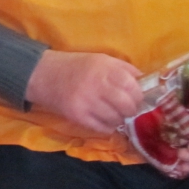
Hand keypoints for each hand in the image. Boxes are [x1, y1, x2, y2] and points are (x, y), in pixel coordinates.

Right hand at [24, 50, 142, 134]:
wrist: (43, 75)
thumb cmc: (76, 67)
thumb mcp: (100, 59)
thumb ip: (123, 68)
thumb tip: (145, 82)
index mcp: (104, 67)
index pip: (132, 85)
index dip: (138, 94)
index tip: (136, 97)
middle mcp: (95, 84)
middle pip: (127, 105)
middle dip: (131, 109)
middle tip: (127, 109)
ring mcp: (86, 101)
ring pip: (116, 119)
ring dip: (119, 119)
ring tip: (113, 114)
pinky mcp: (77, 116)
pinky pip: (102, 128)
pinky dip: (107, 127)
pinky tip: (103, 120)